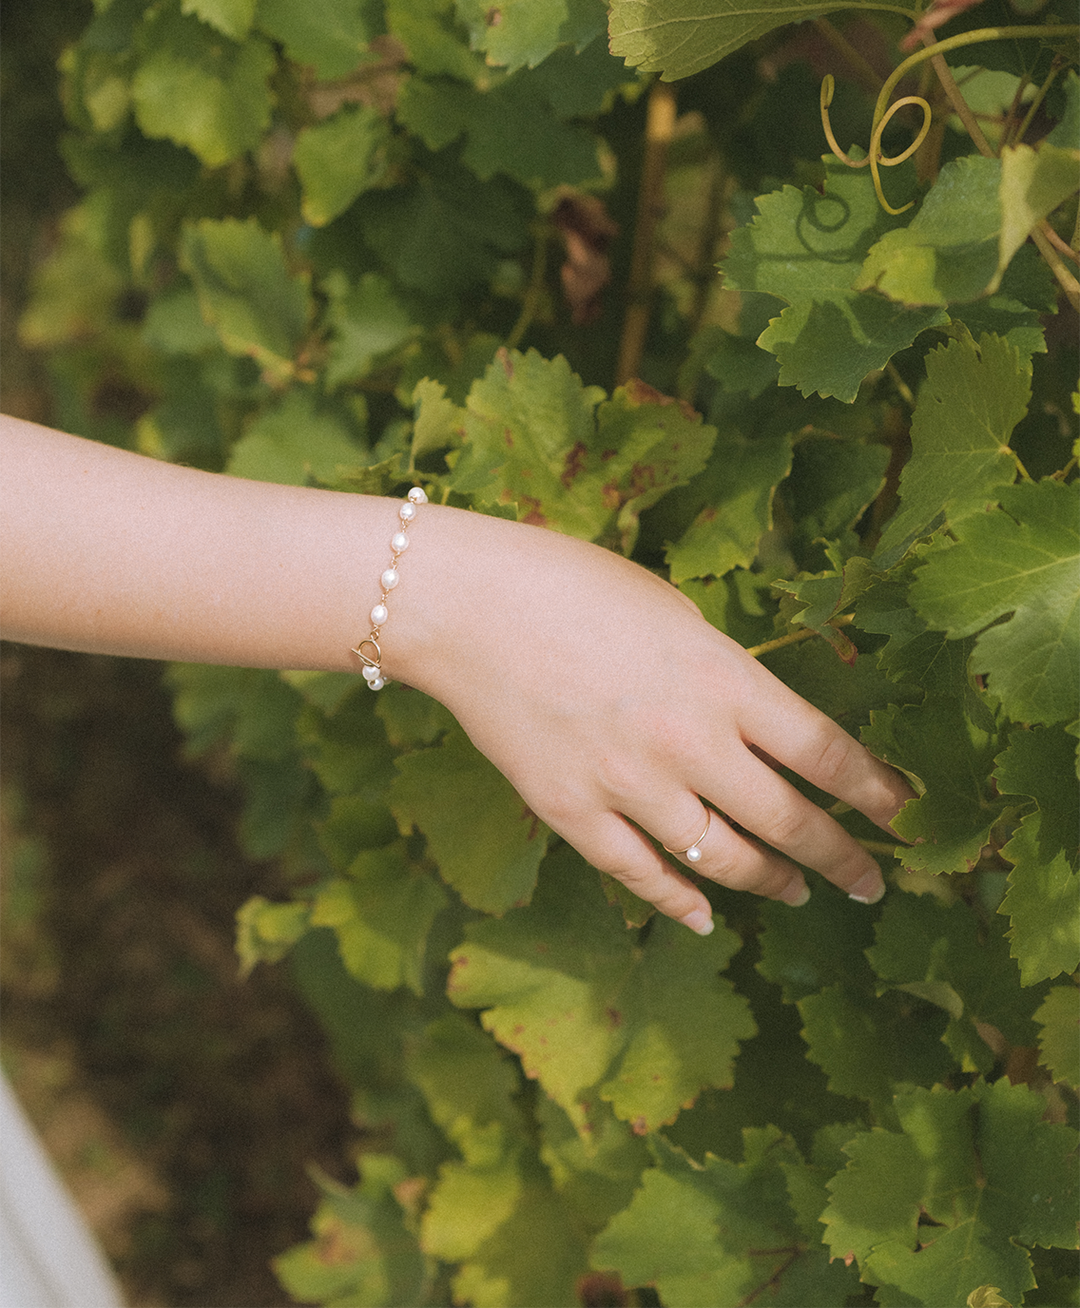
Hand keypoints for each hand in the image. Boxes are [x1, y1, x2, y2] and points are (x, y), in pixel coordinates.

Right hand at [395, 509, 914, 933]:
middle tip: (871, 881)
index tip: (903, 814)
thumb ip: (722, 675)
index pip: (825, 752)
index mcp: (722, 677)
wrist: (465, 605)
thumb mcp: (673, 613)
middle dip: (841, 856)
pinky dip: (681, 900)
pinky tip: (706, 916)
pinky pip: (640, 874)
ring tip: (798, 891)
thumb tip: (756, 726)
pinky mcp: (572, 813)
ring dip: (771, 880)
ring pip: (723, 859)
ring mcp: (628, 785)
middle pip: (788, 819)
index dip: (875, 791)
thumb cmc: (570, 585)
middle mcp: (688, 741)